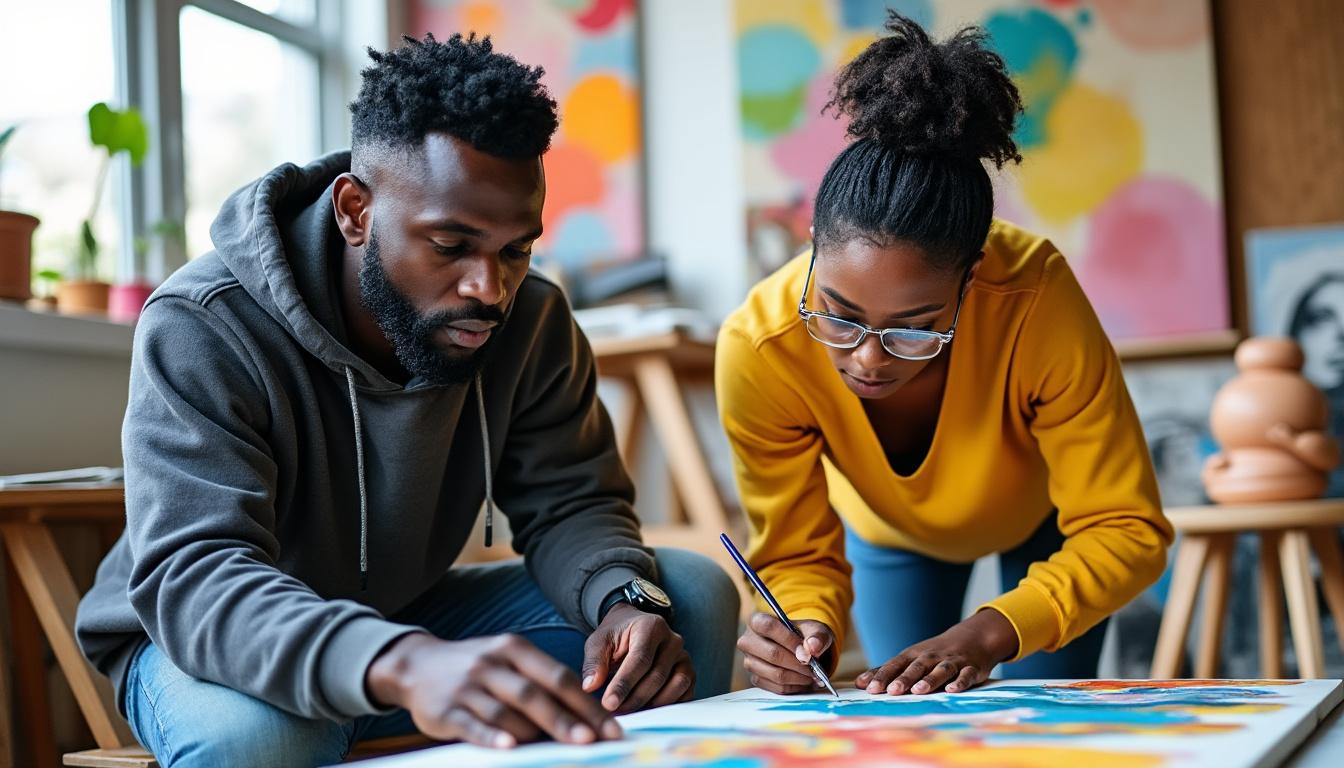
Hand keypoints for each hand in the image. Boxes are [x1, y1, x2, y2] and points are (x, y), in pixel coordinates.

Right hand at [366, 632, 620, 748]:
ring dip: (536, 732)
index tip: (611, 728)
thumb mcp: (507, 662)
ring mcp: (467, 686)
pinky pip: (473, 725)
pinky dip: (492, 737)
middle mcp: (492, 663)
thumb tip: (582, 718)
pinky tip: (509, 748)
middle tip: (593, 740)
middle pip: (535, 694)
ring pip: (506, 712)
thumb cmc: (475, 668)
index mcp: (514, 648)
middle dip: (567, 719)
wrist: (415, 665)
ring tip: (565, 749)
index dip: (587, 704)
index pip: (558, 676)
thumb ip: (538, 683)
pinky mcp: (446, 710)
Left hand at [582, 603, 694, 713]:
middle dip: (635, 698)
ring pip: (676, 685)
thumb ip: (594, 662)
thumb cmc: (616, 636)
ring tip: (630, 711)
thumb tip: (590, 686)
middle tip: (615, 712)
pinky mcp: (688, 671)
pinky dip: (670, 704)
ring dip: (653, 704)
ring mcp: (684, 656)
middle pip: (657, 676)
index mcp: (651, 626)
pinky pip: (686, 692)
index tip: (608, 704)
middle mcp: (673, 639)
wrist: (633, 628)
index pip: (640, 660)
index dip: (624, 684)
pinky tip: (649, 710)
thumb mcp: (598, 642)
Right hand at [736, 612, 832, 694]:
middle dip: (798, 663)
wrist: (800, 651)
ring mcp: (749, 662)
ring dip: (799, 677)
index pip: (769, 627)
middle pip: (773, 654)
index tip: (807, 652)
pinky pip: (777, 687)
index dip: (790, 640)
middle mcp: (748, 641)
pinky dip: (795, 686)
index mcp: (757, 621)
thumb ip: (817, 636)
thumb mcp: (816, 630)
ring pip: (776, 674)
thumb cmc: (805, 636)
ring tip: (812, 674)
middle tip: (814, 667)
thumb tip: (812, 648)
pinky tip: (803, 680)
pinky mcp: (756, 679)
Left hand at [855, 608, 1016, 695]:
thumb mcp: (910, 658)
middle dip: (903, 679)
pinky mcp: (970, 668)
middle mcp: (930, 657)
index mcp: (913, 656)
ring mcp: (951, 662)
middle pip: (915, 668)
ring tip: (919, 690)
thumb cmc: (933, 654)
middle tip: (892, 691)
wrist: (972, 638)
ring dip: (929, 680)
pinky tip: (952, 689)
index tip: (870, 688)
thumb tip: (860, 684)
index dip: (883, 676)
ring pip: (940, 670)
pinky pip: (965, 675)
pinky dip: (960, 682)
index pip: (895, 665)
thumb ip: (887, 671)